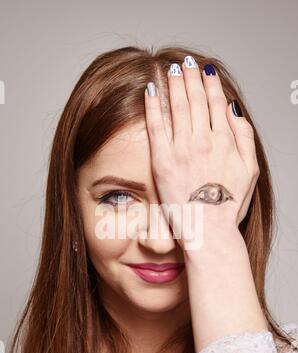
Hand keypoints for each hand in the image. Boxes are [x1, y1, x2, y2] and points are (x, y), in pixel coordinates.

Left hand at [144, 58, 259, 250]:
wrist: (208, 231)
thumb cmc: (228, 205)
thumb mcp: (250, 170)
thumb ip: (244, 136)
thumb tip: (232, 108)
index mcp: (224, 140)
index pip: (215, 103)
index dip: (210, 83)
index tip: (205, 70)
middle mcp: (202, 140)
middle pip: (195, 100)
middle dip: (191, 77)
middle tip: (186, 62)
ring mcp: (181, 149)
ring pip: (176, 108)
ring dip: (174, 84)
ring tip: (171, 69)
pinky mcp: (161, 160)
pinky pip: (155, 126)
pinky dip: (153, 106)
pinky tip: (151, 90)